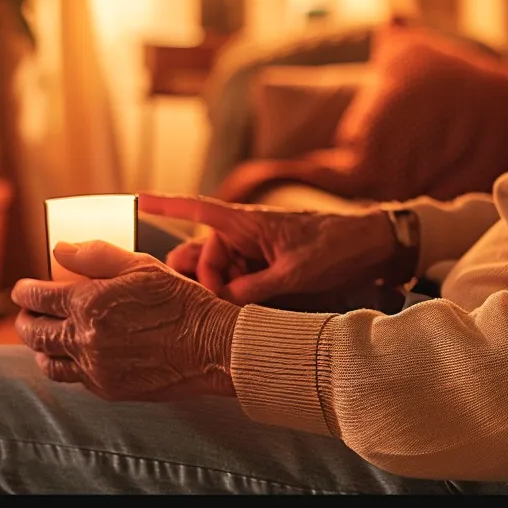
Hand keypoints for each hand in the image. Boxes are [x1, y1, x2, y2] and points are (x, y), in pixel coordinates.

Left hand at [11, 241, 241, 400]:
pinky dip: (64, 366)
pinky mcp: (108, 388)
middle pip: (33, 332)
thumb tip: (59, 250)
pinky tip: (71, 356)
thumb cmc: (181, 301)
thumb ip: (96, 254)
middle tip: (25, 313)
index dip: (23, 291)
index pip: (36, 296)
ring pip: (47, 361)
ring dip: (38, 347)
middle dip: (23, 319)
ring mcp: (95, 367)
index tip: (22, 288)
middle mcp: (86, 337)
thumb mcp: (142, 266)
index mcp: (90, 302)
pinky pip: (72, 378)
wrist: (211, 348)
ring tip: (43, 337)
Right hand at [139, 193, 400, 305]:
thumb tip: (229, 298)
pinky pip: (237, 280)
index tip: (136, 200)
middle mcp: (245, 233)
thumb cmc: (336, 246)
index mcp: (248, 221)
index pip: (197, 208)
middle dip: (204, 277)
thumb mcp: (298, 270)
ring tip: (230, 305)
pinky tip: (241, 308)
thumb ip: (259, 286)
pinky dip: (235, 294)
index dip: (165, 204)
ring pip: (218, 271)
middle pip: (203, 254)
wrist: (370, 247)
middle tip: (218, 299)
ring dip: (221, 289)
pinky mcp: (264, 265)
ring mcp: (254, 250)